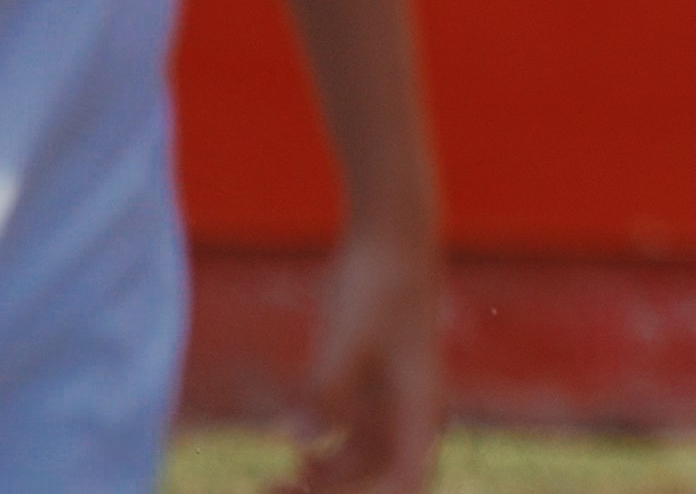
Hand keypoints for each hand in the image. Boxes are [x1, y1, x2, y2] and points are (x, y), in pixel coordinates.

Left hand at [280, 225, 441, 492]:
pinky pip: (351, 432)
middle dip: (332, 492)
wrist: (391, 230)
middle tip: (273, 489)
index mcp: (420, 403)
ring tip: (274, 481)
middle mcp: (412, 407)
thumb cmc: (380, 279)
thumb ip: (326, 391)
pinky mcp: (371, 378)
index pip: (406, 477)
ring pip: (363, 458)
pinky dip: (322, 448)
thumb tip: (298, 440)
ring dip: (324, 476)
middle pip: (380, 474)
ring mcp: (391, 394)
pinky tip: (289, 443)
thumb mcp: (348, 335)